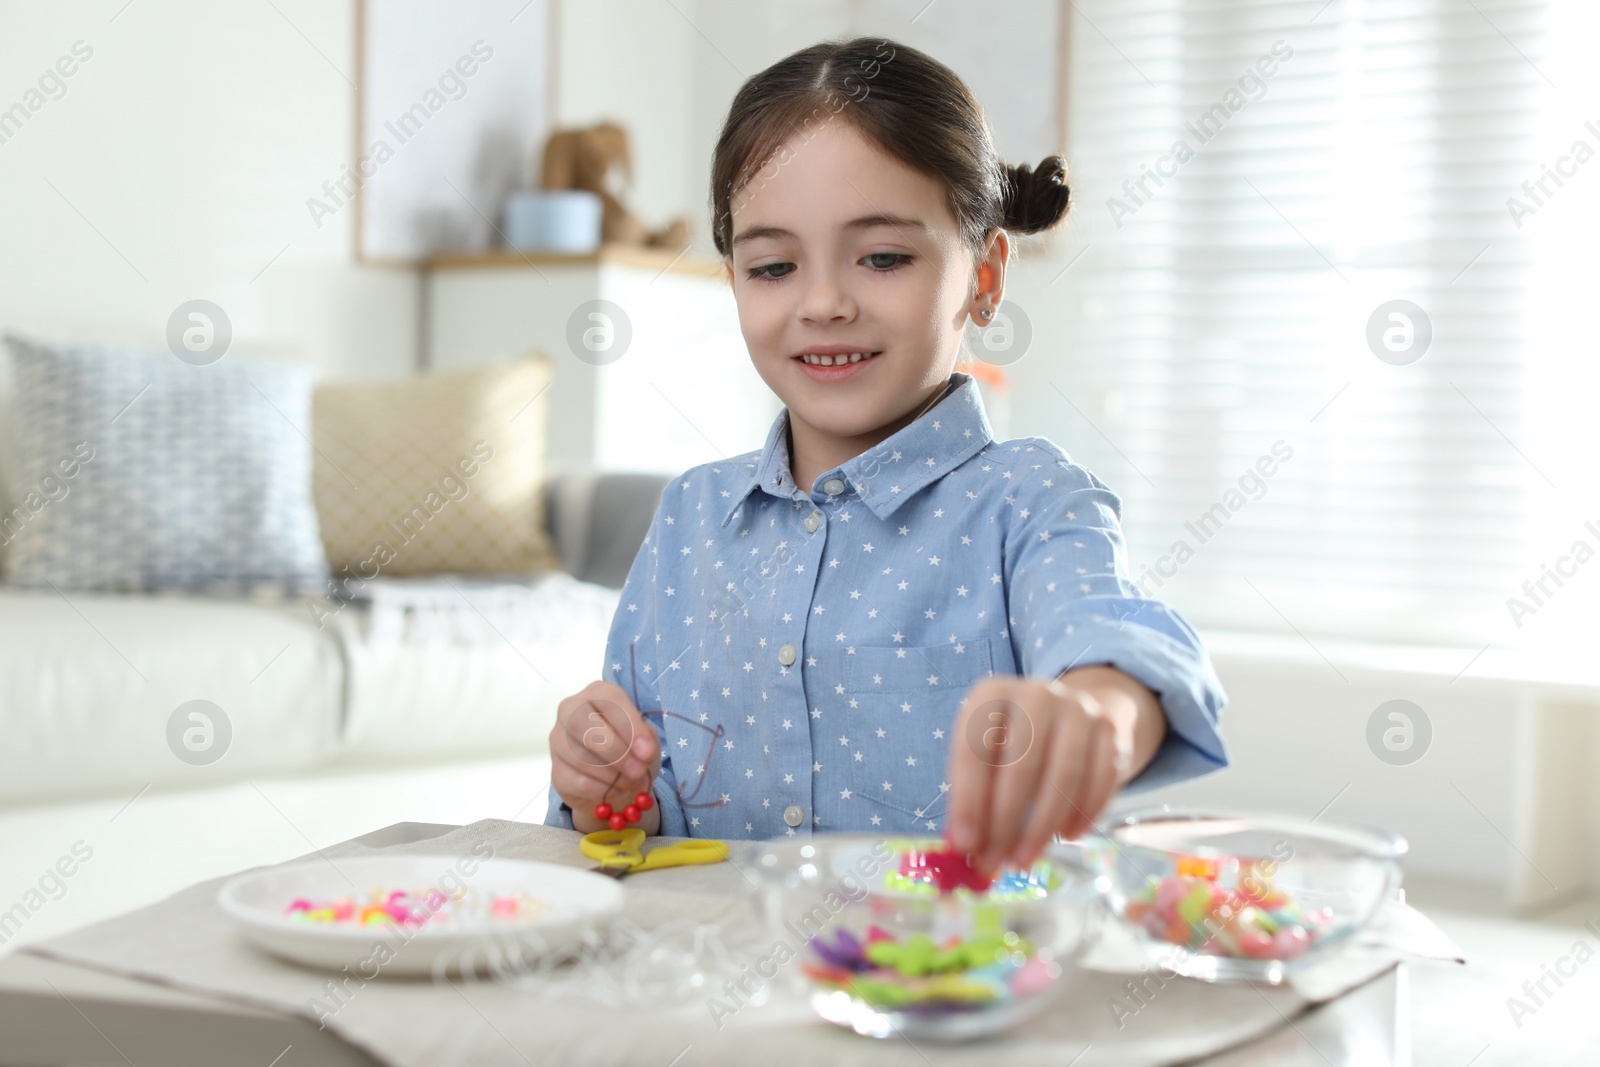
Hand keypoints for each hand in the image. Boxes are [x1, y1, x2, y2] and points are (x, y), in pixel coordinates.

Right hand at [550, 680, 661, 833]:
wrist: (617, 780)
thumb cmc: (632, 749)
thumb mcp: (646, 739)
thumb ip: (647, 740)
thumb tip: (643, 751)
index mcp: (597, 694)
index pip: (609, 700)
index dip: (630, 725)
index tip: (647, 751)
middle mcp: (571, 711)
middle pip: (582, 725)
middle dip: (615, 751)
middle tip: (638, 770)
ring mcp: (558, 741)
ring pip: (578, 756)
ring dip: (612, 775)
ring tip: (634, 783)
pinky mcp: (556, 771)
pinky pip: (577, 781)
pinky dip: (602, 790)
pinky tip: (618, 790)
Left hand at [945, 674, 1133, 873]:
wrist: (1071, 711)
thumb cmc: (1013, 741)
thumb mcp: (984, 755)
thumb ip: (972, 797)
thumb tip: (964, 847)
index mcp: (991, 695)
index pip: (974, 751)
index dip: (968, 801)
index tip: (965, 845)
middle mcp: (1036, 695)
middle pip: (1020, 767)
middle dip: (1005, 824)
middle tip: (995, 863)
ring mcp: (1078, 709)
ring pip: (1064, 777)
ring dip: (1042, 827)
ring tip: (1024, 859)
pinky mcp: (1110, 730)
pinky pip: (1101, 780)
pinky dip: (1084, 815)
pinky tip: (1067, 837)